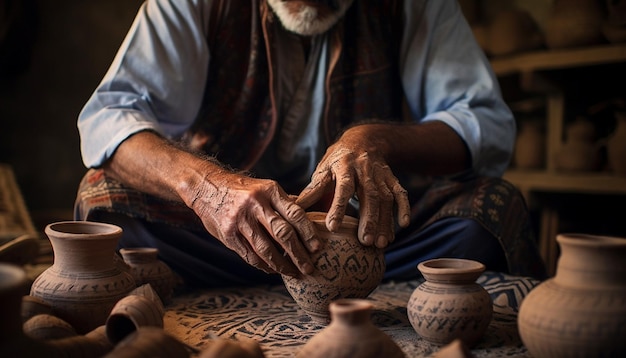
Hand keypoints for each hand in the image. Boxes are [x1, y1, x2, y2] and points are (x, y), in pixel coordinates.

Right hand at [187, 170, 319, 276]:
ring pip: (266, 248)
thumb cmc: (242, 190)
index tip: (318, 247)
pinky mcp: (228, 234)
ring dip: (282, 264)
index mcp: (269, 191)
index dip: (308, 232)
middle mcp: (255, 204)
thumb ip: (284, 202)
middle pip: (282, 233)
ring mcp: (240, 220)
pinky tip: (273, 270)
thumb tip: (309, 217)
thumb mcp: (264, 187)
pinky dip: (263, 265)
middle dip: (298, 254)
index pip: (295, 214)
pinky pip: (250, 255)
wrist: (206, 187)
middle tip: (309, 268)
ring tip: (293, 273)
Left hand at [296, 125, 410, 247]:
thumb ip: (313, 189)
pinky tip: (402, 225)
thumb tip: (294, 209)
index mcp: (344, 166)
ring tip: (380, 243)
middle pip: (369, 195)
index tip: (332, 227)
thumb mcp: (324, 170)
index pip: (342, 187)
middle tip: (365, 241)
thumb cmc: (337, 160)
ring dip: (385, 221)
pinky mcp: (392, 178)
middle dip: (369, 219)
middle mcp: (364, 170)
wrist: (364, 139)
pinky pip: (400, 193)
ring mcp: (380, 174)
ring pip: (385, 198)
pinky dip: (404, 208)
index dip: (338, 207)